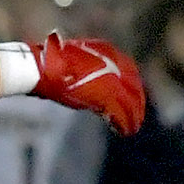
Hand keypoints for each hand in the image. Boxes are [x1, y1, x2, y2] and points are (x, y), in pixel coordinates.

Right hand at [30, 35, 145, 134]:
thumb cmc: (51, 63)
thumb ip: (86, 71)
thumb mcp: (73, 62)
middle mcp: (114, 64)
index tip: (133, 95)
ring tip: (133, 127)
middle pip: (133, 86)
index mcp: (107, 52)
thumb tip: (87, 83)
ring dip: (133, 116)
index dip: (132, 84)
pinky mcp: (107, 95)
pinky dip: (125, 123)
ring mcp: (112, 80)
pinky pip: (121, 112)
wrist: (46, 67)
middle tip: (137, 115)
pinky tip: (126, 131)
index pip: (128, 69)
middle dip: (137, 102)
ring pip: (131, 101)